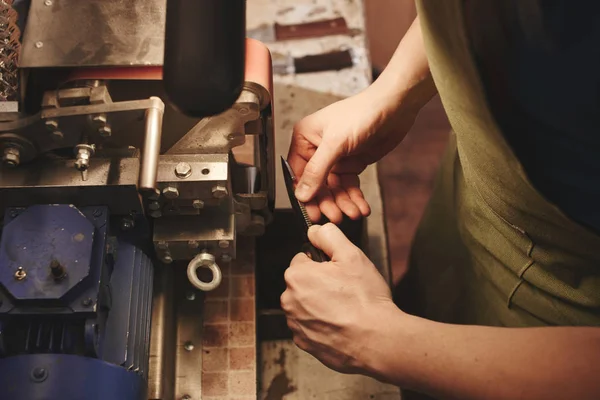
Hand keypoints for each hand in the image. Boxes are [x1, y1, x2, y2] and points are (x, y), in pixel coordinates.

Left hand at [280, 223, 396, 372]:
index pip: (303, 260)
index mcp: (297, 276)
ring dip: (319, 305)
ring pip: (305, 306)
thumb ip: (329, 236)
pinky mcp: (303, 342)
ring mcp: (295, 324)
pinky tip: (339, 325)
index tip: (337, 273)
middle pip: (302, 283)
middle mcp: (289, 300)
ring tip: (344, 309)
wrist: (376, 340)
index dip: (322, 264)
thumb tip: (315, 230)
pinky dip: (321, 325)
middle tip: (344, 290)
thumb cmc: (365, 299)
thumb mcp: (352, 255)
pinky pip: (309, 327)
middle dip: (319, 284)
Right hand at [288, 87, 417, 222]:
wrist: (394, 108)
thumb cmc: (362, 113)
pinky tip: (361, 207)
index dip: (306, 195)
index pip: (299, 173)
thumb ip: (317, 170)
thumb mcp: (335, 143)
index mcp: (305, 138)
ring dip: (343, 203)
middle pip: (318, 185)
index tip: (314, 212)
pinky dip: (355, 198)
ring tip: (352, 213)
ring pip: (335, 189)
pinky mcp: (352, 163)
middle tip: (335, 216)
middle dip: (328, 201)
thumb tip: (302, 193)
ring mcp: (336, 158)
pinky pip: (350, 186)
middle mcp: (318, 149)